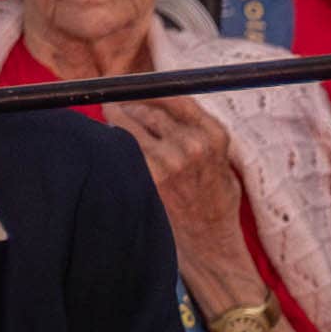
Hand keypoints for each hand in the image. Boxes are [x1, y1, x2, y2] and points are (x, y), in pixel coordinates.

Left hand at [121, 104, 261, 301]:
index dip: (146, 91)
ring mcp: (168, 162)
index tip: (130, 90)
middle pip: (144, 109)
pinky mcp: (148, 179)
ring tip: (109, 132)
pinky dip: (112, 148)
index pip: (172, 96)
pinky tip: (109, 154)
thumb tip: (160, 104)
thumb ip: (197, 132)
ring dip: (115, 127)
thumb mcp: (221, 159)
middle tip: (111, 109)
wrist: (210, 241)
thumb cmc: (214, 200)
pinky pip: (121, 151)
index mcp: (213, 134)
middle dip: (125, 109)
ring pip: (128, 128)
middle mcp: (191, 144)